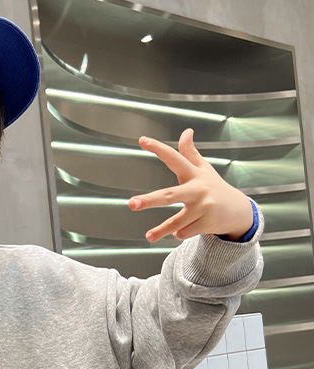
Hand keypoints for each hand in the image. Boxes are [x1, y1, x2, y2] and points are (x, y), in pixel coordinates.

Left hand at [128, 128, 253, 241]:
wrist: (238, 211)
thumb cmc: (214, 188)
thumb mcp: (203, 170)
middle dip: (149, 200)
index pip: (174, 158)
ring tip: (149, 236)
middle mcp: (198, 189)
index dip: (159, 149)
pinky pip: (184, 232)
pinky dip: (181, 233)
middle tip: (131, 203)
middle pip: (169, 195)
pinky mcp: (207, 222)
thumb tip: (186, 131)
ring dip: (161, 230)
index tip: (142, 140)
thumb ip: (190, 153)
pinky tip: (189, 227)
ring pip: (176, 221)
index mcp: (194, 174)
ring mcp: (203, 206)